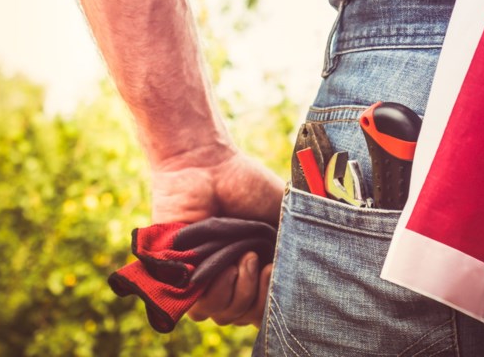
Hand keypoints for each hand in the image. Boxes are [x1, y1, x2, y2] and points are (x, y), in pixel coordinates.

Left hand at [151, 148, 284, 325]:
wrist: (209, 166)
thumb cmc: (247, 186)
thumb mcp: (283, 216)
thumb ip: (293, 248)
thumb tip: (302, 282)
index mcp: (254, 264)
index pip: (264, 306)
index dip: (275, 300)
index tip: (277, 270)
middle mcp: (229, 275)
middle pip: (246, 315)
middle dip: (260, 295)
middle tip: (261, 262)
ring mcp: (205, 277)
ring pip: (225, 314)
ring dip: (241, 288)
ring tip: (244, 257)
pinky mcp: (180, 276)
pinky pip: (201, 306)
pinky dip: (218, 286)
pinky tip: (228, 264)